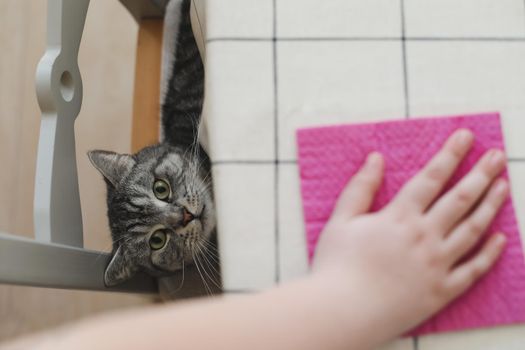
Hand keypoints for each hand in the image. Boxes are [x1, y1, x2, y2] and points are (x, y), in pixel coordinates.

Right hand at [312, 129, 507, 340]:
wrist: (344, 311)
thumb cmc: (337, 265)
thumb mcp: (341, 220)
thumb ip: (360, 187)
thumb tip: (376, 158)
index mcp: (400, 217)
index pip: (431, 178)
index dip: (450, 154)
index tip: (466, 136)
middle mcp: (425, 236)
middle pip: (460, 199)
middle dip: (480, 173)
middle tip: (497, 155)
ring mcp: (438, 263)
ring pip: (473, 229)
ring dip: (491, 205)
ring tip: (504, 186)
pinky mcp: (442, 289)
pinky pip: (474, 269)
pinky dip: (490, 253)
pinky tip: (501, 238)